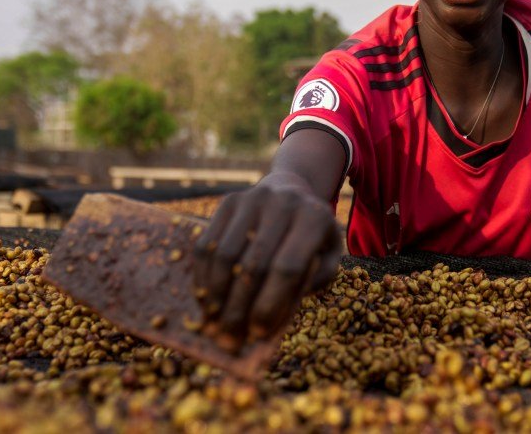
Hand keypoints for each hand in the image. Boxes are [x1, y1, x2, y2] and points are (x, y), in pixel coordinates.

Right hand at [192, 179, 342, 351]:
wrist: (291, 190)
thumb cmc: (311, 236)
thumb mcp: (327, 255)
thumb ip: (313, 282)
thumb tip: (278, 313)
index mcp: (315, 219)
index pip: (289, 268)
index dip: (272, 304)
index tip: (259, 333)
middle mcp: (283, 204)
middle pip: (254, 265)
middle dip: (239, 309)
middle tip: (229, 339)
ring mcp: (252, 199)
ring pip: (226, 255)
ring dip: (216, 296)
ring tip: (214, 323)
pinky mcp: (228, 202)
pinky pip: (208, 243)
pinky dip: (203, 276)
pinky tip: (205, 299)